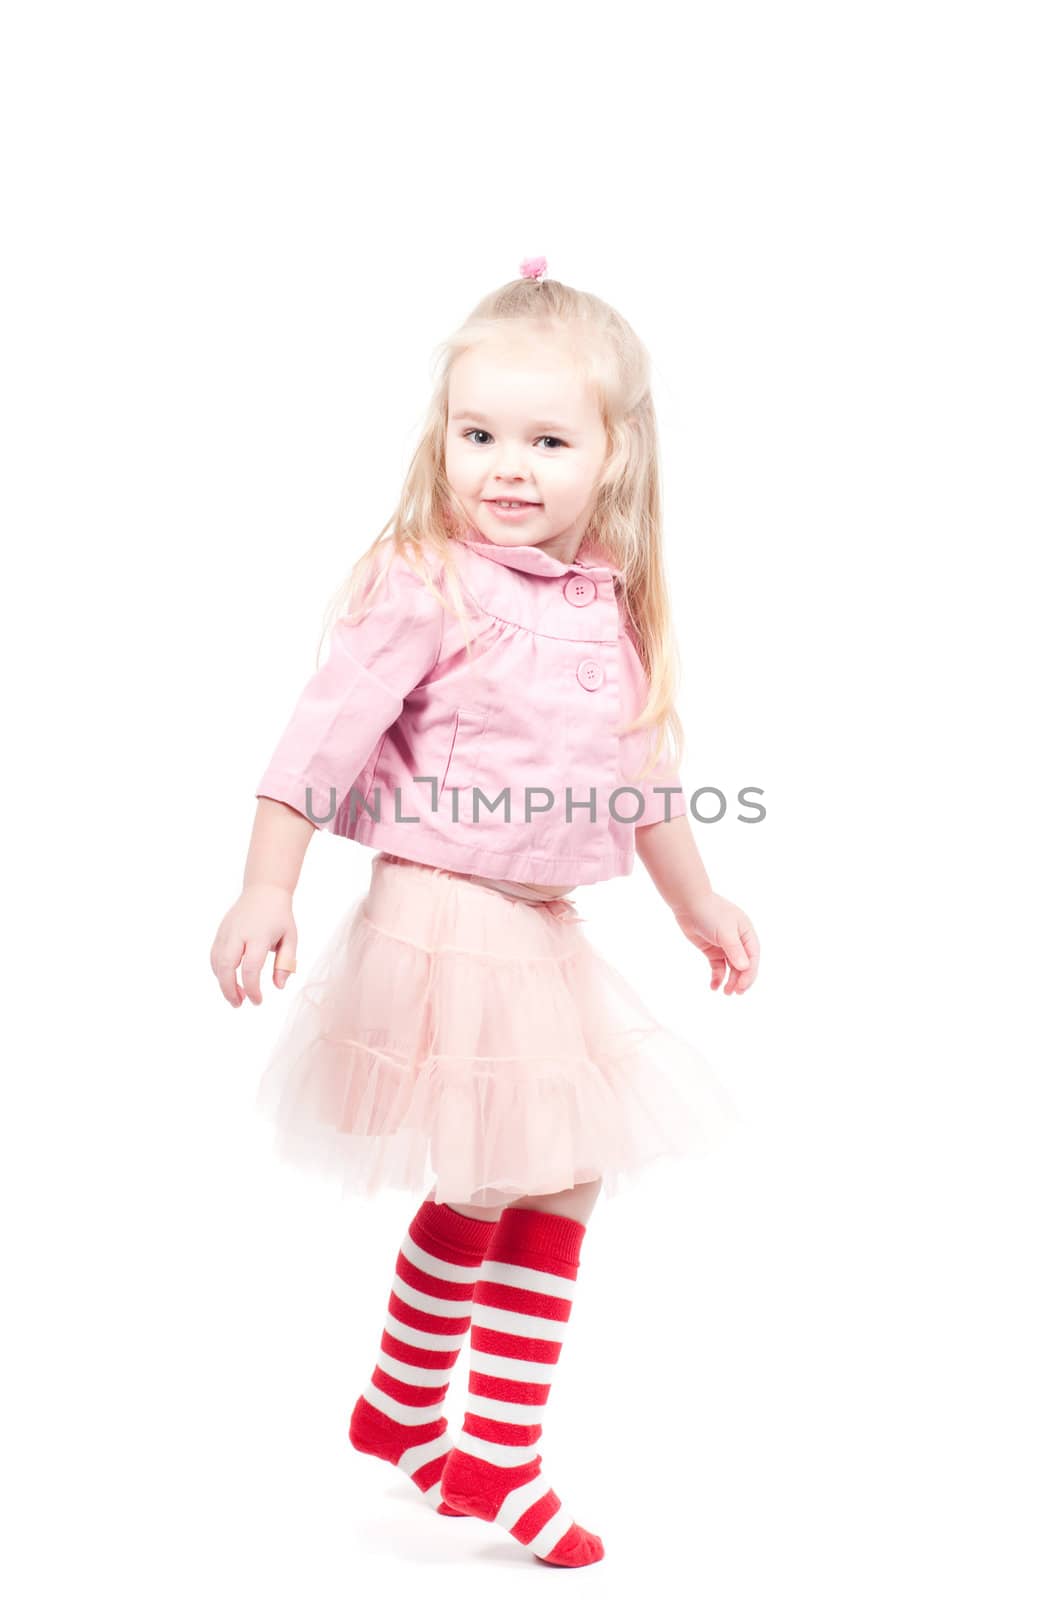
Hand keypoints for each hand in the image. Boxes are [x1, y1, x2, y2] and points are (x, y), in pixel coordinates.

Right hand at [210, 885, 297, 1006]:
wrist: (264, 890)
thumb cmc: (280, 916)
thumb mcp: (290, 938)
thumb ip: (285, 963)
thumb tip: (278, 987)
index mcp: (259, 935)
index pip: (250, 968)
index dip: (252, 988)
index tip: (258, 1002)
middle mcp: (239, 933)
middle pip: (226, 966)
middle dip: (229, 989)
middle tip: (238, 1005)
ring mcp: (226, 932)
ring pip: (216, 962)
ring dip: (222, 982)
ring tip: (236, 996)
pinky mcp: (220, 932)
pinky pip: (214, 955)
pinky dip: (219, 971)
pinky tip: (229, 980)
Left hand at [674, 891, 759, 994]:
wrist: (688, 903)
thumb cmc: (710, 913)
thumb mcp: (725, 932)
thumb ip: (735, 951)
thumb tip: (745, 968)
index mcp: (746, 934)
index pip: (753, 957)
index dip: (749, 974)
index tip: (742, 986)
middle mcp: (738, 941)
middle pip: (743, 965)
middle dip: (740, 980)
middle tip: (734, 993)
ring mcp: (725, 946)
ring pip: (731, 968)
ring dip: (730, 980)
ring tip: (725, 992)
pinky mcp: (712, 949)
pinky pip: (718, 966)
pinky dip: (717, 977)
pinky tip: (714, 986)